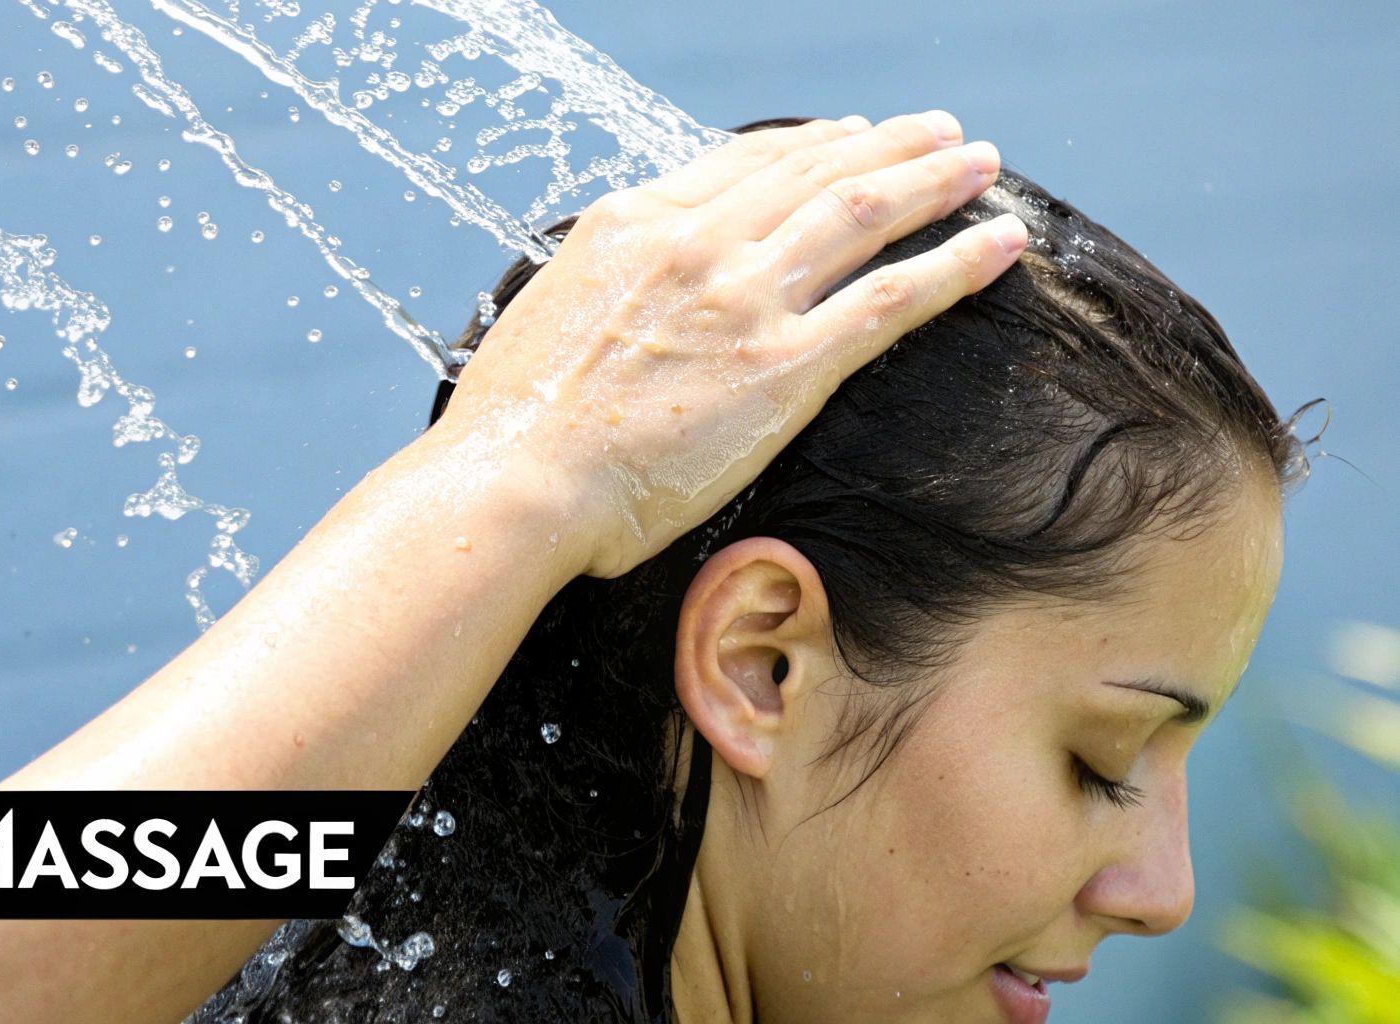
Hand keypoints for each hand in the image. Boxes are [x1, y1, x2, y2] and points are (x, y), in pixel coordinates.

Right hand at [441, 111, 1027, 578]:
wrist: (513, 482)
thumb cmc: (514, 427)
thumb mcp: (549, 314)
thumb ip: (610, 286)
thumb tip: (634, 294)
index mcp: (633, 224)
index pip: (742, 163)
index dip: (809, 145)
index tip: (847, 137)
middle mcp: (696, 242)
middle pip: (816, 172)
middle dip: (887, 145)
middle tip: (938, 133)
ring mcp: (745, 300)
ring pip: (863, 214)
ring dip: (932, 181)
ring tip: (980, 165)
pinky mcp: (786, 368)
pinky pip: (891, 300)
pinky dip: (955, 264)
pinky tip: (999, 243)